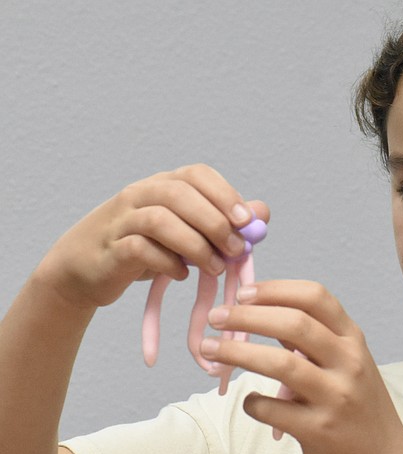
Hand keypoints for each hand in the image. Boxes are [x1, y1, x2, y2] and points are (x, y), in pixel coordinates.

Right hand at [36, 164, 269, 308]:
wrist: (84, 269)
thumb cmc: (144, 248)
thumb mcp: (186, 233)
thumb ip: (223, 221)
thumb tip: (261, 213)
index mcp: (163, 184)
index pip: (197, 174)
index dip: (224, 194)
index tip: (246, 221)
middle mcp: (141, 194)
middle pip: (180, 194)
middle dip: (214, 222)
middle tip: (236, 250)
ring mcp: (122, 219)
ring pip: (160, 220)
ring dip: (195, 245)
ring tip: (214, 267)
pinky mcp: (110, 248)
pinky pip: (140, 249)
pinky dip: (168, 263)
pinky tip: (182, 274)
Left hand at [199, 280, 402, 453]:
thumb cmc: (357, 405)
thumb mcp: (346, 362)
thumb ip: (311, 338)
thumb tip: (261, 311)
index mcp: (353, 339)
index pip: (315, 297)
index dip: (275, 290)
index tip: (243, 292)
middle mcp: (348, 362)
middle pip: (294, 324)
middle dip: (247, 316)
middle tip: (216, 316)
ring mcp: (335, 396)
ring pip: (280, 363)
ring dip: (238, 352)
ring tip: (209, 349)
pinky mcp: (319, 429)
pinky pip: (273, 409)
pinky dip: (252, 402)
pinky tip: (248, 401)